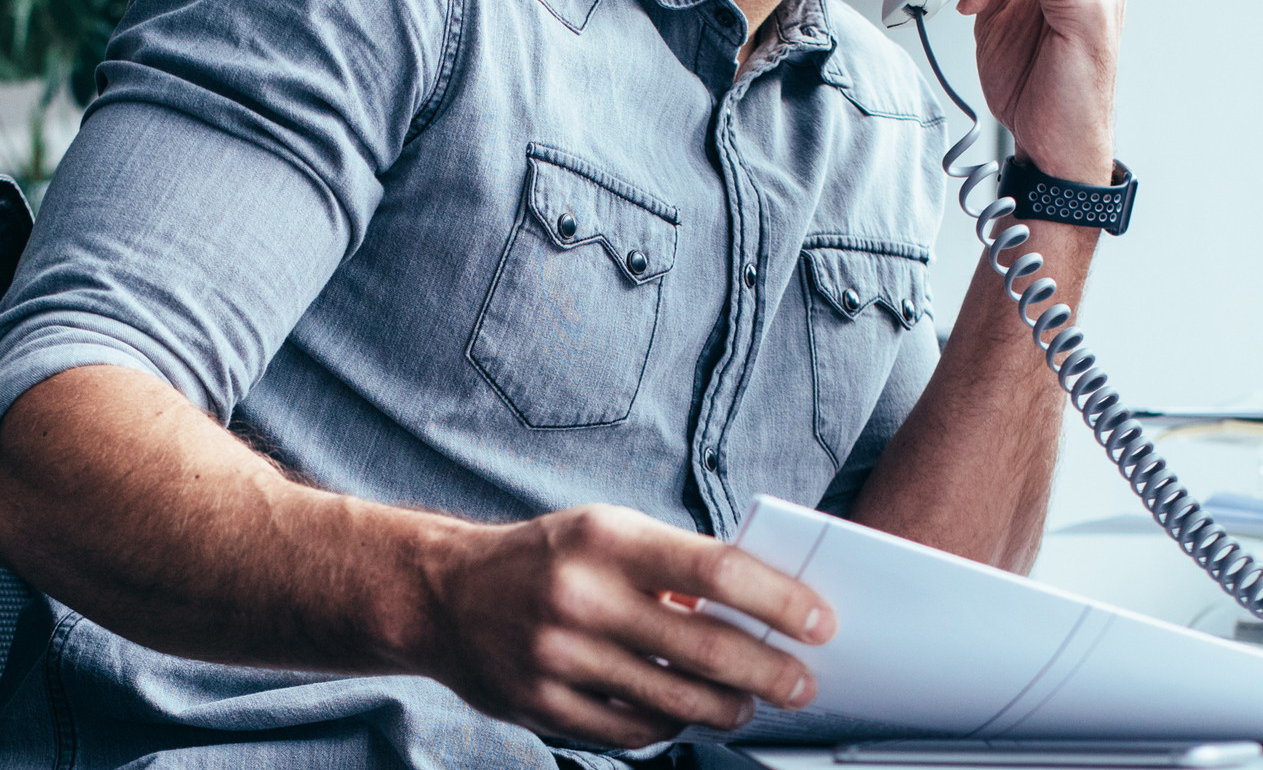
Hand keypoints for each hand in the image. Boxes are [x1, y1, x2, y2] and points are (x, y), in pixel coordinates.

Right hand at [405, 504, 832, 747]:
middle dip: (770, 673)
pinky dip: (670, 726)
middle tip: (801, 684)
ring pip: (675, 700)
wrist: (443, 595)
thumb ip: (676, 566)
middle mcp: (582, 597)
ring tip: (746, 704)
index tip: (819, 623)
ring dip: (726, 708)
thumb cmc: (545, 558)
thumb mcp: (607, 533)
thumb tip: (760, 605)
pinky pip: (632, 730)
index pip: (717, 572)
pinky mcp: (542, 704)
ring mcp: (560, 656)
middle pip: (706, 649)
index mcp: (608, 539)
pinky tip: (684, 715)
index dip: (779, 601)